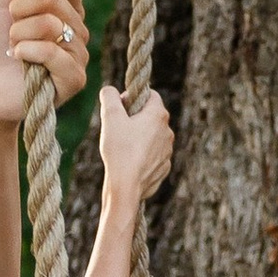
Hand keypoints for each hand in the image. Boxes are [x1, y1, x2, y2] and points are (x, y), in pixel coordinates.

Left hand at [0, 0, 88, 126]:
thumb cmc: (0, 49)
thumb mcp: (2, 4)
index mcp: (68, 8)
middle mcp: (79, 29)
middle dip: (18, 10)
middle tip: (11, 28)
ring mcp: (80, 54)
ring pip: (48, 23)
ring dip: (18, 34)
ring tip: (15, 47)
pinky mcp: (75, 78)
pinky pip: (49, 51)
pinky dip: (24, 51)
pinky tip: (19, 59)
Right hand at [95, 82, 172, 203]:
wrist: (126, 186)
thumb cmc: (119, 149)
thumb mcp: (110, 116)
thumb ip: (109, 96)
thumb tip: (109, 90)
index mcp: (158, 115)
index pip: (151, 95)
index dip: (133, 97)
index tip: (119, 108)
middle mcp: (168, 132)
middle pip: (151, 116)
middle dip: (135, 118)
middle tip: (117, 128)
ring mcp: (167, 151)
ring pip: (152, 137)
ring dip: (139, 137)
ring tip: (122, 147)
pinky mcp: (164, 168)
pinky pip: (152, 156)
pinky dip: (142, 156)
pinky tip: (128, 162)